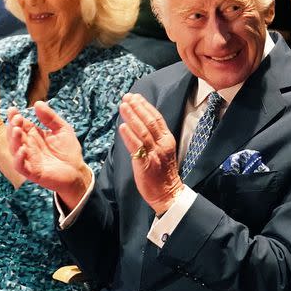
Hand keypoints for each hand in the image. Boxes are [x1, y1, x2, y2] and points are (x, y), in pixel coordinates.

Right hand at [7, 102, 90, 209]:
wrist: (77, 171)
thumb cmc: (69, 151)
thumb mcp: (62, 129)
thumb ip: (50, 117)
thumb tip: (38, 103)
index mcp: (33, 135)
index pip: (20, 124)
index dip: (14, 117)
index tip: (13, 110)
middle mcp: (28, 146)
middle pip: (14, 135)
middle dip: (13, 126)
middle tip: (17, 119)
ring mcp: (29, 159)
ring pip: (14, 149)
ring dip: (14, 140)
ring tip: (17, 130)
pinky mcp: (33, 172)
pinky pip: (20, 166)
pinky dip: (18, 158)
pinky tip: (23, 149)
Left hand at [118, 93, 181, 214]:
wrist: (168, 194)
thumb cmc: (162, 173)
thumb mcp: (162, 151)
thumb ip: (153, 138)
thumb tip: (139, 123)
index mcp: (167, 140)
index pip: (157, 118)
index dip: (146, 106)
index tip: (136, 96)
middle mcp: (162, 144)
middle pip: (149, 121)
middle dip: (137, 107)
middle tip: (127, 97)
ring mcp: (155, 154)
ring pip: (142, 131)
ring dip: (132, 117)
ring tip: (123, 106)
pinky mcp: (146, 164)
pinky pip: (137, 147)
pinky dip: (129, 136)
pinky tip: (122, 126)